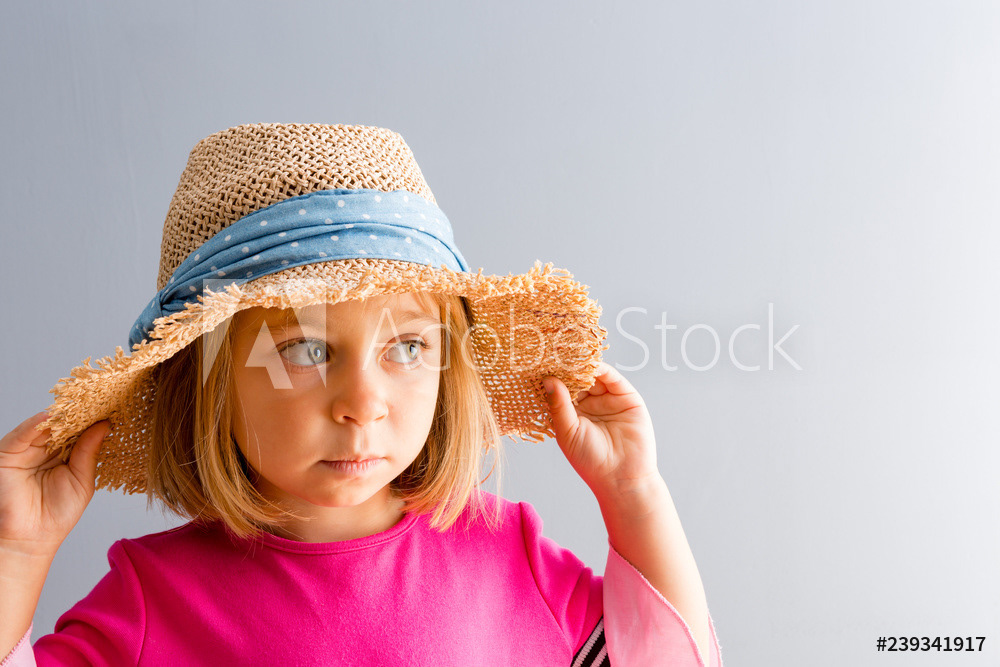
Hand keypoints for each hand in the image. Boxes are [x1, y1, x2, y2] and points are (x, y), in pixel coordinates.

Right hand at [0, 411, 109, 556]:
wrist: (31, 538)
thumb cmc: (57, 514)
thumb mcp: (82, 479)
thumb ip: (89, 452)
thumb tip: (104, 425)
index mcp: (66, 455)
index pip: (80, 431)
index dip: (93, 419)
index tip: (112, 405)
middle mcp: (46, 450)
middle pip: (64, 425)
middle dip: (80, 413)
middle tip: (99, 398)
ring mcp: (27, 450)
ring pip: (45, 426)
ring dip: (61, 415)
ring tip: (79, 404)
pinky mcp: (8, 454)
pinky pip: (22, 434)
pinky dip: (35, 424)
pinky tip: (50, 418)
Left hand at [542, 362, 663, 507]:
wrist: (622, 477)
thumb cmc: (590, 460)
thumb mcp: (567, 431)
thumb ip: (559, 405)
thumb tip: (548, 379)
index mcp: (571, 413)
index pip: (559, 388)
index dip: (550, 376)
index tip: (536, 361)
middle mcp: (589, 403)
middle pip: (576, 377)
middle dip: (565, 365)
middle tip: (551, 349)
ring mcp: (608, 399)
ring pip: (593, 375)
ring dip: (582, 363)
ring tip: (569, 351)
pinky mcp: (626, 397)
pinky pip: (612, 378)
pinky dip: (601, 368)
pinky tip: (590, 362)